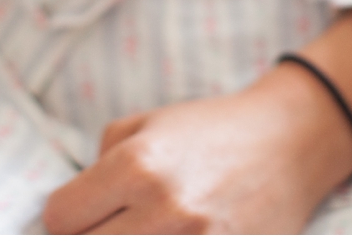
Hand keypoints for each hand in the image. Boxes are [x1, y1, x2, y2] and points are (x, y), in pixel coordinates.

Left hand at [41, 63, 351, 233]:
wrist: (291, 142)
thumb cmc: (212, 130)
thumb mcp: (147, 123)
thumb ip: (99, 160)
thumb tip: (68, 211)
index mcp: (136, 165)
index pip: (60, 218)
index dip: (64, 218)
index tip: (79, 216)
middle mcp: (163, 208)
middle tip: (106, 228)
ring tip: (139, 232)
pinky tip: (168, 240)